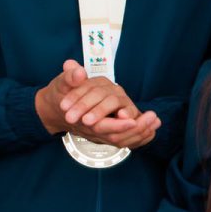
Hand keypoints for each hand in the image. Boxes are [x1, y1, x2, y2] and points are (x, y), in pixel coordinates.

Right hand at [36, 60, 160, 148]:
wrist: (55, 109)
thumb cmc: (60, 95)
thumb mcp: (61, 83)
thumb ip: (70, 78)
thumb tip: (78, 71)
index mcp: (82, 118)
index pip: (101, 126)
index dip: (117, 125)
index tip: (131, 119)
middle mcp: (92, 129)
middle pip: (116, 137)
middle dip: (136, 130)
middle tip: (152, 118)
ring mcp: (99, 133)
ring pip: (121, 140)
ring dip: (140, 133)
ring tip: (156, 121)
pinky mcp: (106, 133)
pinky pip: (124, 140)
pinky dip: (139, 137)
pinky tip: (152, 129)